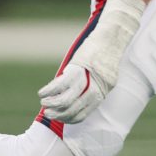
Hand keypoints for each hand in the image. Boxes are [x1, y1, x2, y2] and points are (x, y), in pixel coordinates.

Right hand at [38, 0, 144, 122]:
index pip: (83, 114)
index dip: (68, 119)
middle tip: (48, 112)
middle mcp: (98, 87)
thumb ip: (92, 87)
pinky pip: (60, 84)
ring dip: (51, 104)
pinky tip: (42, 92)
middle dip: (58, 115)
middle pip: (73, 109)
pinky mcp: (79, 66)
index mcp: (104, 91)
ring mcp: (88, 77)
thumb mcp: (103, 75)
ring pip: (66, 100)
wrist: (113, 36)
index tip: (58, 117)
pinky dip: (48, 91)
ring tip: (44, 102)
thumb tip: (73, 102)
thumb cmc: (105, 56)